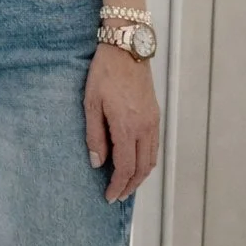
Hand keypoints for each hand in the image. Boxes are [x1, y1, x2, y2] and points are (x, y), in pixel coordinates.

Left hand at [84, 39, 159, 201]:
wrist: (127, 49)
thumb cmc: (104, 73)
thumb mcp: (91, 103)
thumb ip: (94, 135)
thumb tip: (97, 162)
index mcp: (127, 126)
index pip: (125, 167)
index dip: (117, 185)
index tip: (109, 196)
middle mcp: (144, 128)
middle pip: (142, 168)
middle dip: (130, 186)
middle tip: (117, 196)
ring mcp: (153, 122)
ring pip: (151, 160)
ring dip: (140, 176)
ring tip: (126, 185)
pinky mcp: (155, 115)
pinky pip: (154, 147)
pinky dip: (146, 162)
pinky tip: (136, 163)